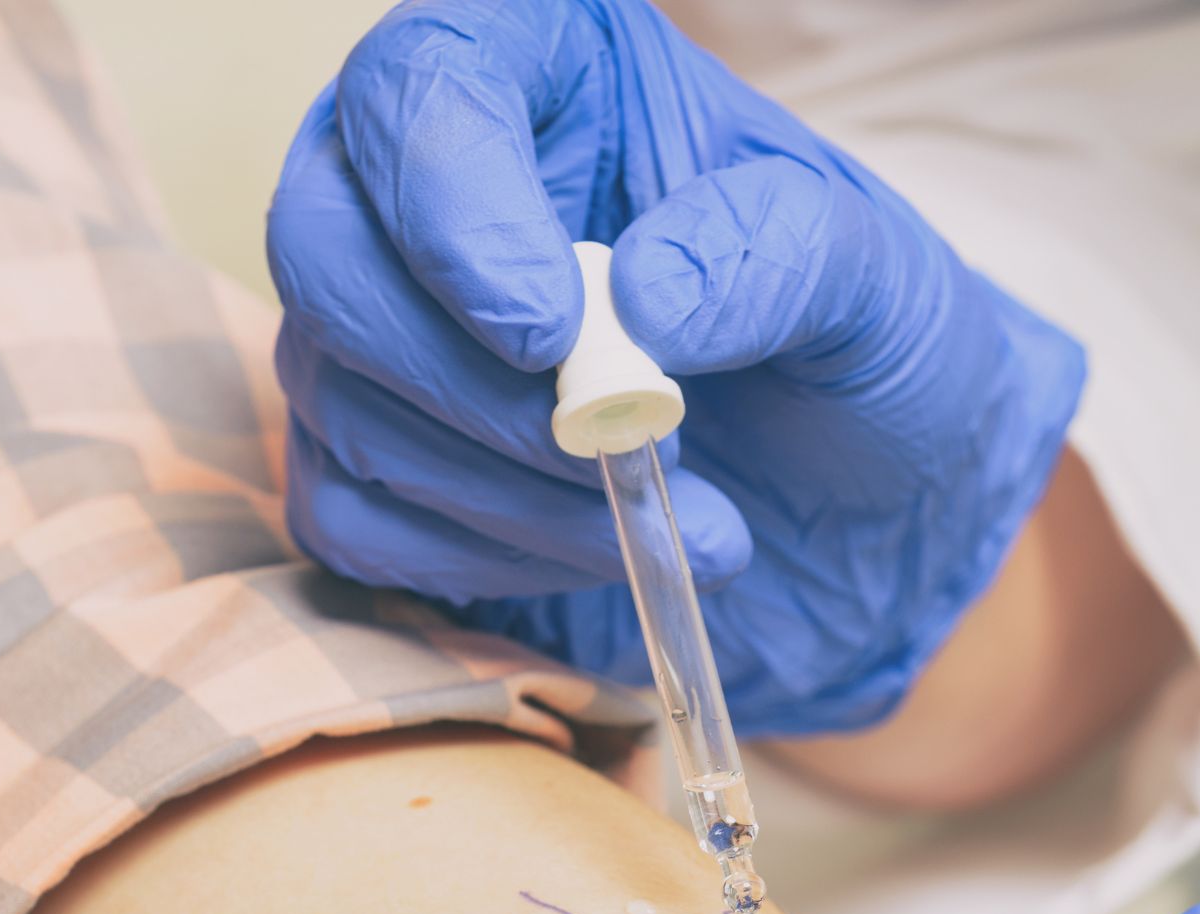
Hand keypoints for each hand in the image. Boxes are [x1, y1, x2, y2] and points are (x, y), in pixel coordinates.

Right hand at [265, 0, 1084, 733]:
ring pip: (338, 398)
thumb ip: (781, 255)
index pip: (420, 88)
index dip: (453, 212)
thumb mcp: (878, 278)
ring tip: (673, 511)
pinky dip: (474, 557)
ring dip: (503, 491)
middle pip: (322, 246)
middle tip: (613, 446)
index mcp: (544, 71)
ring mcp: (386, 323)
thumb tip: (640, 300)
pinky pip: (351, 517)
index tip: (549, 333)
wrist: (860, 496)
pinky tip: (593, 550)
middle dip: (458, 379)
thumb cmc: (860, 348)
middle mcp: (428, 182)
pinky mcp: (376, 458)